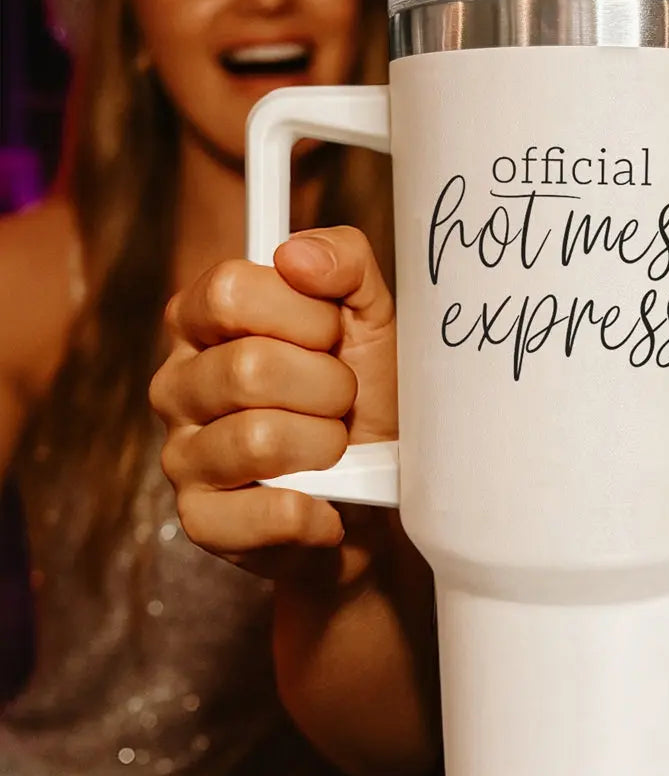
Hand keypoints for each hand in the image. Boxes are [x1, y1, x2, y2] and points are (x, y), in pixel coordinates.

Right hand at [150, 226, 399, 585]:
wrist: (384, 491)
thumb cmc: (369, 391)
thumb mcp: (372, 313)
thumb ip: (345, 261)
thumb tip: (296, 254)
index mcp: (203, 319)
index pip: (228, 290)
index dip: (303, 314)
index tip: (333, 335)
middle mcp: (177, 382)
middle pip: (248, 368)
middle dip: (328, 386)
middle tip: (342, 399)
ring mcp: (180, 455)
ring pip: (258, 440)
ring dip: (326, 446)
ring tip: (335, 448)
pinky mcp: (200, 521)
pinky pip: (264, 513)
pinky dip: (315, 511)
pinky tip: (326, 505)